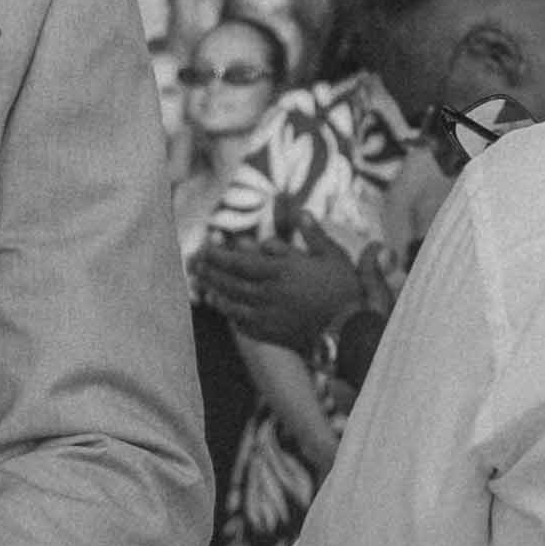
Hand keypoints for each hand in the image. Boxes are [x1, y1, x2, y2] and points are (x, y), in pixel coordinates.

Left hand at [195, 231, 370, 345]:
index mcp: (281, 270)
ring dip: (214, 293)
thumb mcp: (333, 255)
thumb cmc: (345, 290)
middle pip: (229, 282)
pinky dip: (231, 315)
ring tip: (202, 285)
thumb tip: (301, 211)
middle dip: (209, 272)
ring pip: (232, 303)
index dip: (218, 255)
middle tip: (193, 264)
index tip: (205, 248)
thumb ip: (313, 234)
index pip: (239, 262)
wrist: (350, 331)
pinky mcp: (271, 334)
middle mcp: (269, 293)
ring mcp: (267, 315)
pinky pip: (243, 324)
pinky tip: (225, 309)